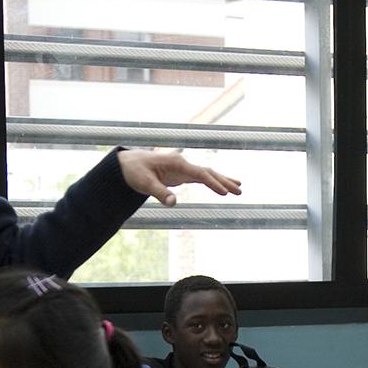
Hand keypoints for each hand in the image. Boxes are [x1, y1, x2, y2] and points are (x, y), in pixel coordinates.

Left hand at [119, 149, 242, 206]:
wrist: (127, 164)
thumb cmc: (135, 171)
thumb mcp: (144, 183)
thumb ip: (160, 193)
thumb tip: (174, 203)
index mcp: (177, 163)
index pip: (200, 174)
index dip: (213, 183)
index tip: (224, 193)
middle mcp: (183, 163)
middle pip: (208, 172)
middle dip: (224, 181)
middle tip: (240, 191)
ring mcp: (183, 168)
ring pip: (207, 174)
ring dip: (222, 181)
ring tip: (239, 188)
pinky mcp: (181, 174)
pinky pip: (201, 178)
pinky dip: (212, 182)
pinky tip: (222, 188)